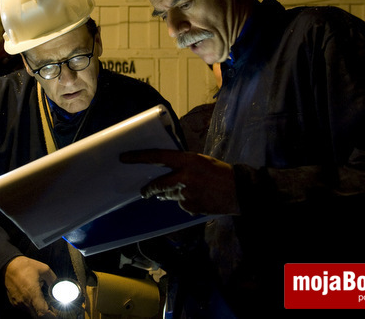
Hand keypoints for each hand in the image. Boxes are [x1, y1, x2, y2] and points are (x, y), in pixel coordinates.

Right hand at [4, 256, 57, 317]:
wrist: (9, 266)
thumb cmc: (25, 266)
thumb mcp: (44, 269)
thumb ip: (53, 280)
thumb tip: (59, 287)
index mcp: (32, 293)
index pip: (42, 312)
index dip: (51, 315)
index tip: (56, 314)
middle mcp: (24, 301)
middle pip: (37, 316)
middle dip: (46, 314)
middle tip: (52, 310)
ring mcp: (18, 303)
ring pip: (31, 313)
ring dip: (38, 311)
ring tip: (43, 302)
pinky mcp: (14, 302)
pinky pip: (24, 309)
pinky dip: (31, 307)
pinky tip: (33, 299)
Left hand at [121, 149, 239, 215]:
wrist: (239, 191)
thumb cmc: (220, 172)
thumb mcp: (200, 161)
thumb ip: (183, 164)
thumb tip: (166, 169)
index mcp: (187, 161)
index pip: (157, 157)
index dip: (139, 157)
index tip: (124, 158)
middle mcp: (183, 177)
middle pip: (158, 184)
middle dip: (149, 189)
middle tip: (144, 191)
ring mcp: (186, 194)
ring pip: (169, 195)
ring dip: (170, 194)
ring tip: (185, 190)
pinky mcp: (189, 207)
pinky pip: (181, 204)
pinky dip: (184, 202)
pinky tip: (198, 198)